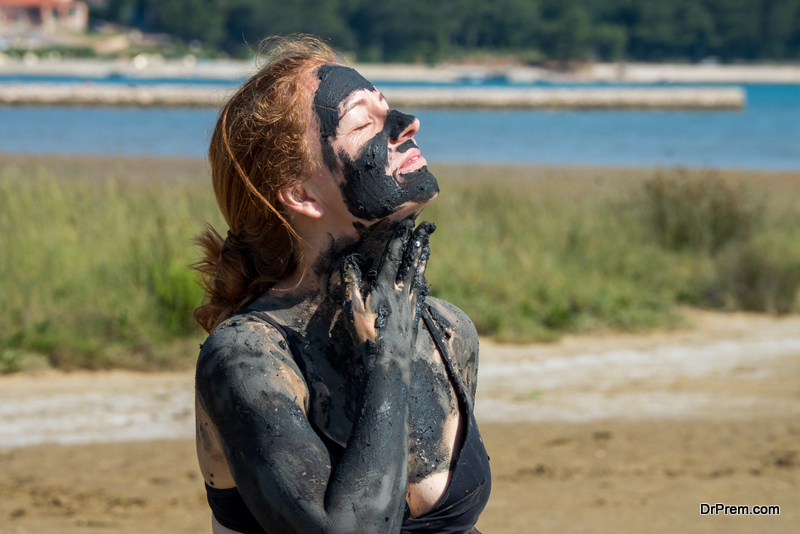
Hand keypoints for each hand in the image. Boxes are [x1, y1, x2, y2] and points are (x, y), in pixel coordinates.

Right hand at [341, 220, 434, 363]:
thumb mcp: (351, 307)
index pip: (394, 255)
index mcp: (384, 285)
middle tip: (428, 226)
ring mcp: (410, 302)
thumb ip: (351, 281)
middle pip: (412, 260)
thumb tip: (350, 260)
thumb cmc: (367, 334)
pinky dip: (422, 280)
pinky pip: (420, 292)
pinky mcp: (414, 315)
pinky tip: (424, 278)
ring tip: (428, 244)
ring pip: (418, 274)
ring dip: (423, 257)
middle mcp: (401, 290)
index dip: (400, 238)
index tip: (407, 223)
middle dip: (419, 241)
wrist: (389, 361)